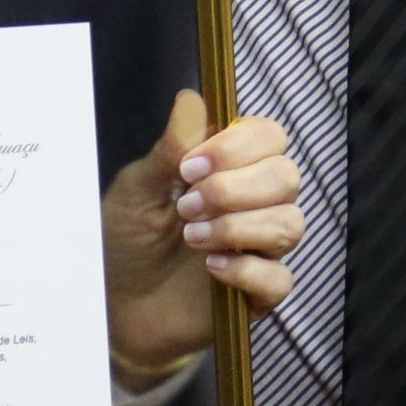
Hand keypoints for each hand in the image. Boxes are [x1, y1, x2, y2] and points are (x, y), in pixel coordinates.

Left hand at [103, 89, 303, 382]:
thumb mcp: (136, 189)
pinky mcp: (260, 293)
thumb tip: (191, 99)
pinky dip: (245, 269)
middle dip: (234, 188)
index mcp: (230, 169)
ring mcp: (261, 248)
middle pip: (286, 175)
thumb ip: (168, 149)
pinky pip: (280, 277)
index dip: (237, 146)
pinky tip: (210, 268)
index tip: (189, 167)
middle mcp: (255, 203)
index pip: (269, 136)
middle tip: (186, 206)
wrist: (115, 305)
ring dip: (236, 226)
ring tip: (190, 237)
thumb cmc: (127, 240)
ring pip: (290, 223)